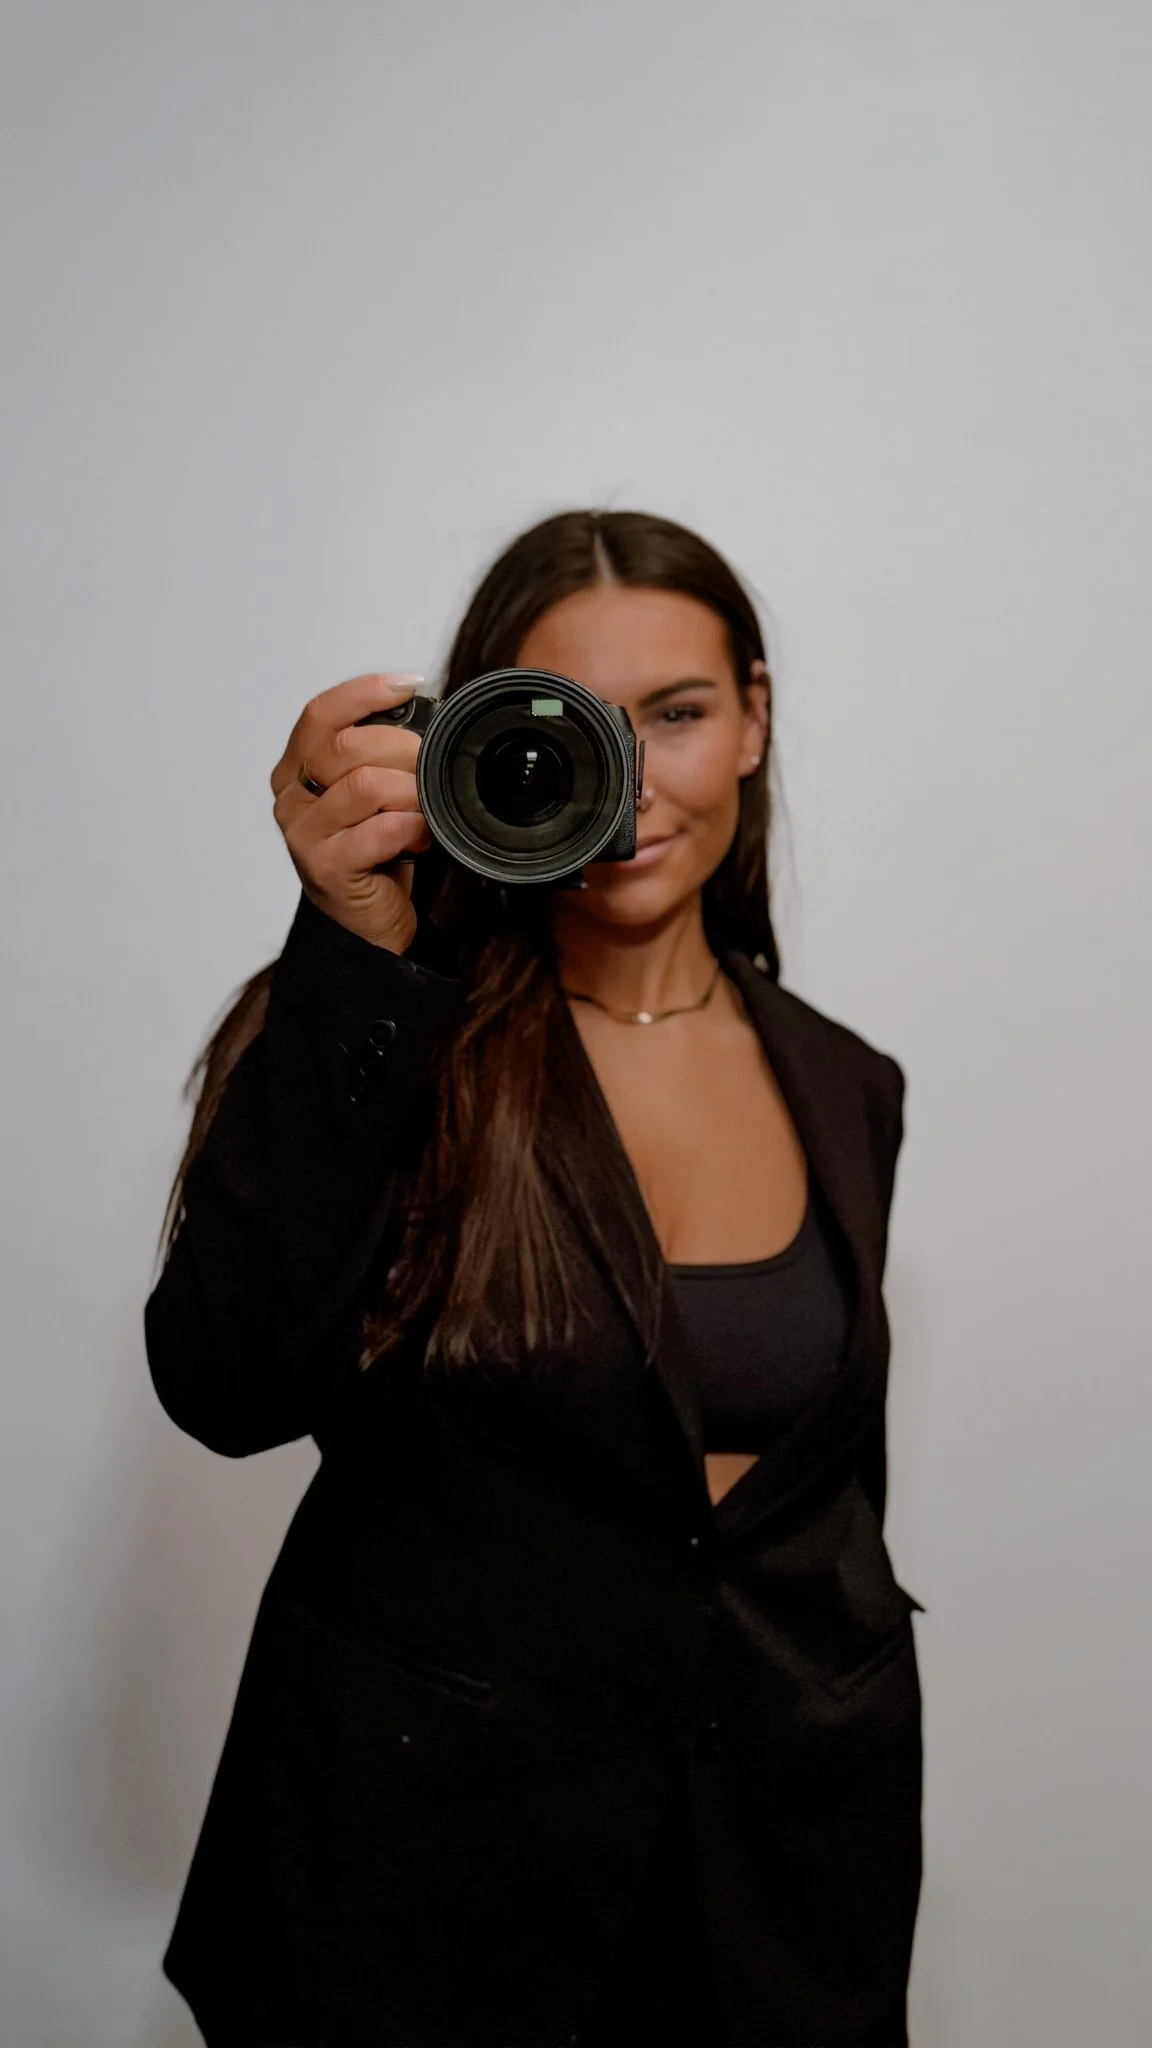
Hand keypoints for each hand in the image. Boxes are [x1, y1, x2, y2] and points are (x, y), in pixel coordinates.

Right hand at [271, 672, 432, 954]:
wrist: (365, 923)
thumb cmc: (371, 852)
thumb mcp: (367, 794)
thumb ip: (374, 754)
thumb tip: (420, 714)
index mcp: (295, 769)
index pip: (321, 714)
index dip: (365, 692)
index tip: (409, 685)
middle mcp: (291, 798)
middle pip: (348, 746)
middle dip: (404, 751)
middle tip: (428, 770)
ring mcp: (303, 834)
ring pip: (367, 786)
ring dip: (410, 793)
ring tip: (422, 809)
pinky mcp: (326, 867)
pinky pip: (380, 830)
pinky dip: (412, 828)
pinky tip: (420, 838)